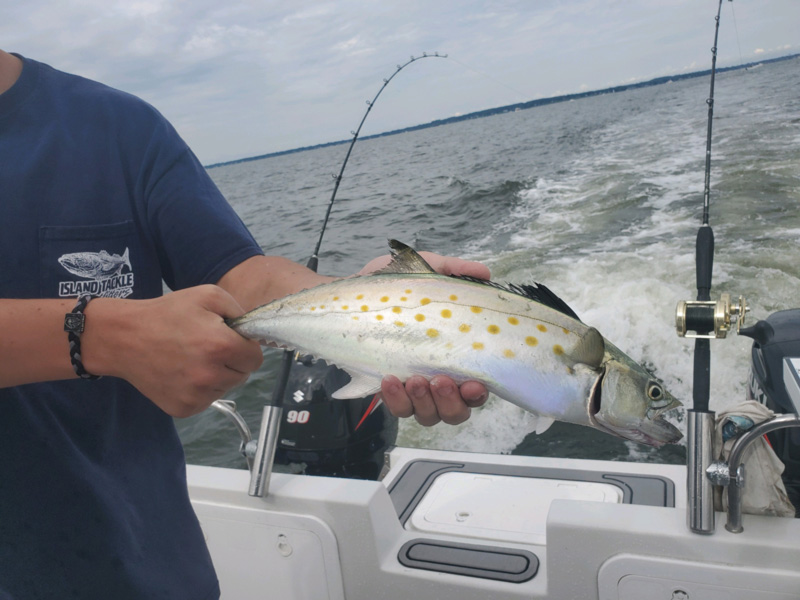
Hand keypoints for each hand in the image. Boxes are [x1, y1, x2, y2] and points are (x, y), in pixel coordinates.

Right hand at [84, 286, 262, 416]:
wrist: (124, 338)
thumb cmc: (167, 314)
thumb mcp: (208, 296)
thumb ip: (239, 311)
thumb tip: (253, 333)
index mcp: (221, 346)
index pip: (256, 359)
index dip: (246, 348)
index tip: (231, 341)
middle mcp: (210, 376)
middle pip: (243, 375)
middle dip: (233, 362)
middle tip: (209, 347)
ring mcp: (196, 396)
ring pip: (225, 388)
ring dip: (217, 376)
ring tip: (193, 358)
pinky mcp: (183, 409)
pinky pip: (207, 400)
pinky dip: (200, 389)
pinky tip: (183, 372)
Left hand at [361, 248, 490, 425]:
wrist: (347, 296)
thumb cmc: (393, 286)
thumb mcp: (427, 269)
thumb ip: (455, 269)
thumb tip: (484, 272)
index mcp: (456, 357)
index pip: (476, 388)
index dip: (478, 393)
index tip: (474, 383)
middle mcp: (438, 381)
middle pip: (455, 412)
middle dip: (451, 402)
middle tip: (439, 380)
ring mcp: (412, 390)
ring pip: (427, 416)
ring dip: (424, 403)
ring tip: (413, 380)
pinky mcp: (388, 391)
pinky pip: (397, 408)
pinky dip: (395, 399)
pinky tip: (389, 379)